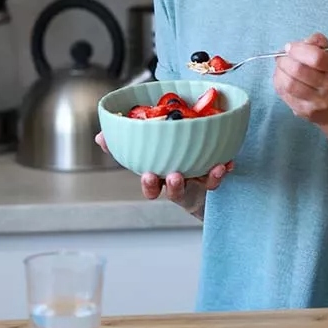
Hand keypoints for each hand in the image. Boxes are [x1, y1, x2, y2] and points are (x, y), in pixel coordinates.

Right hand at [95, 132, 232, 212]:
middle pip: (171, 190)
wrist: (194, 177)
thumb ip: (124, 141)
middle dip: (171, 186)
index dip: (146, 182)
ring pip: (199, 185)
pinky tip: (227, 163)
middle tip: (170, 176)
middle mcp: (176, 183)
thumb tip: (100, 136)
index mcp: (159, 175)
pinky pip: (218, 179)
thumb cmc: (166, 159)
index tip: (147, 175)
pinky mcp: (211, 182)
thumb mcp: (148, 149)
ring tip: (213, 168)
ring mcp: (195, 184)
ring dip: (207, 178)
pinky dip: (223, 170)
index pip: (148, 182)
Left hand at [274, 32, 327, 125]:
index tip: (290, 47)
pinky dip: (279, 82)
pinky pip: (284, 94)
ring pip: (289, 84)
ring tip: (281, 67)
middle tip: (282, 57)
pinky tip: (283, 78)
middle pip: (298, 70)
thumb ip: (318, 42)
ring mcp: (318, 102)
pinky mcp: (305, 111)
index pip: (316, 57)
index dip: (298, 50)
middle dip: (284, 60)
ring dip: (279, 71)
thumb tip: (298, 44)